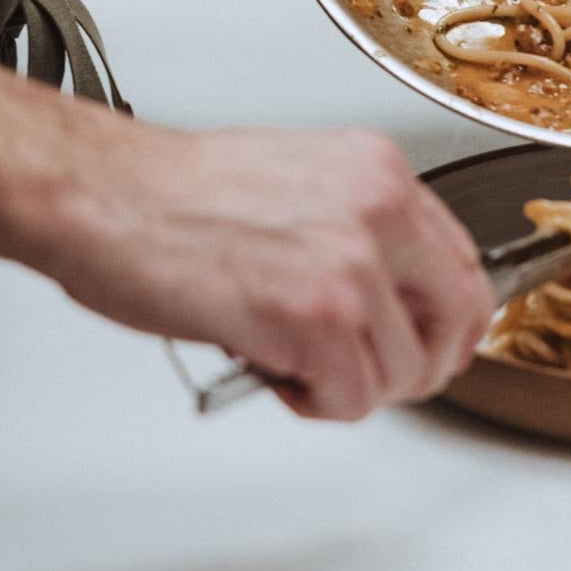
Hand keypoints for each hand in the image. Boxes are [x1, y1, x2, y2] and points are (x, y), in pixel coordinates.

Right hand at [34, 121, 494, 421]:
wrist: (107, 194)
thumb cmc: (176, 193)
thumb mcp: (299, 180)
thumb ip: (359, 228)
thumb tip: (394, 294)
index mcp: (378, 168)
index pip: (463, 261)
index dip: (449, 320)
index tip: (429, 343)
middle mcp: (379, 207)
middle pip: (457, 319)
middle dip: (416, 363)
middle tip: (366, 372)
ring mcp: (353, 261)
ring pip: (403, 370)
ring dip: (348, 384)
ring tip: (287, 353)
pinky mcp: (317, 316)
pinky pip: (352, 398)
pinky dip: (313, 402)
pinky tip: (268, 363)